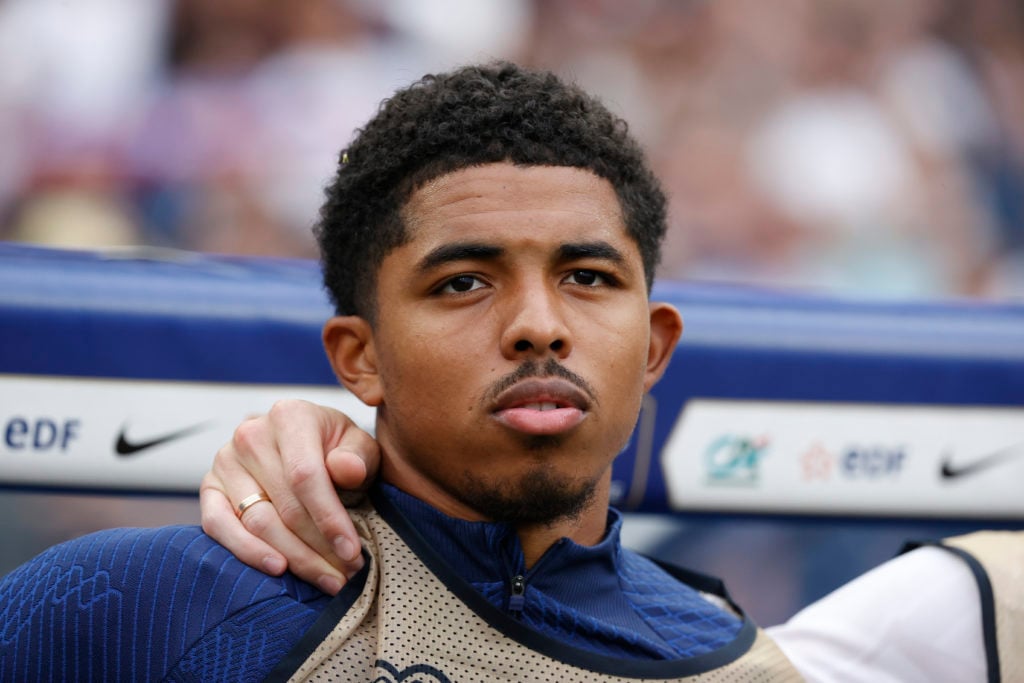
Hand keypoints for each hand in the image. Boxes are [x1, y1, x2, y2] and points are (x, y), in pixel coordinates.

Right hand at [200, 399, 378, 594]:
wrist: (307, 446)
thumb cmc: (337, 449)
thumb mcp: (359, 447)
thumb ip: (357, 457)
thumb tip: (346, 470)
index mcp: (289, 416)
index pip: (305, 476)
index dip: (329, 518)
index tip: (352, 551)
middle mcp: (250, 434)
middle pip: (283, 505)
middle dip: (319, 547)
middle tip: (347, 574)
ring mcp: (224, 461)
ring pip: (256, 522)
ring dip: (294, 558)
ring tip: (327, 578)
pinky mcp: (209, 488)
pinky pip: (219, 526)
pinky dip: (247, 552)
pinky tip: (278, 569)